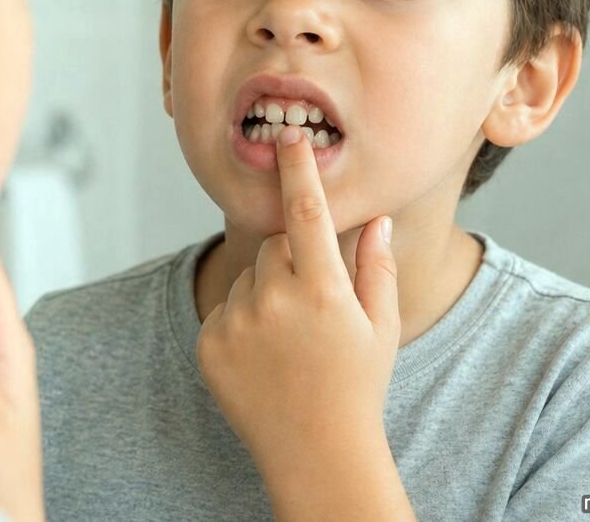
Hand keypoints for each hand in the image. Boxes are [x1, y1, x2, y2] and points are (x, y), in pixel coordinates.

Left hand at [197, 125, 410, 519]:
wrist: (315, 453)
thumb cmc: (357, 386)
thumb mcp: (381, 326)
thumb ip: (376, 266)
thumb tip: (375, 216)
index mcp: (323, 290)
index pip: (305, 212)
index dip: (297, 170)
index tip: (287, 136)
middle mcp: (274, 300)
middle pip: (274, 246)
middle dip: (292, 260)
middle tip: (313, 305)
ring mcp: (237, 323)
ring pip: (247, 276)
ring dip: (265, 291)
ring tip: (289, 340)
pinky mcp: (209, 343)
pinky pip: (224, 308)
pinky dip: (241, 320)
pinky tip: (264, 357)